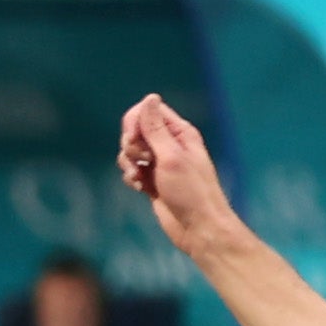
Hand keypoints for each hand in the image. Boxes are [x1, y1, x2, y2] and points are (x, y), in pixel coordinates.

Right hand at [118, 92, 241, 252]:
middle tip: (140, 159)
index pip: (148, 110)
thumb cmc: (192, 192)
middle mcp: (170, 144)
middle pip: (135, 129)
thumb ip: (156, 128)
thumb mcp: (171, 157)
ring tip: (138, 178)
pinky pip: (131, 169)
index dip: (135, 122)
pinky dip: (130, 177)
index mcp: (180, 133)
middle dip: (130, 144)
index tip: (134, 140)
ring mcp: (160, 163)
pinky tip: (139, 188)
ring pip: (130, 151)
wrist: (198, 228)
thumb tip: (149, 97)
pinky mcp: (152, 180)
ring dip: (128, 162)